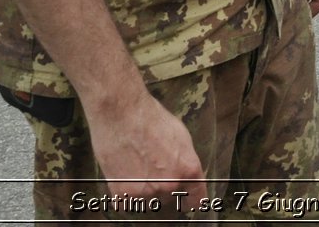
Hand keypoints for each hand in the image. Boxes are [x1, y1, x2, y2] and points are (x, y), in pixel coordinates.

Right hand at [85, 91, 206, 207]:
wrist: (121, 114)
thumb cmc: (153, 119)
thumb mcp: (182, 137)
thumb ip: (186, 162)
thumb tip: (186, 175)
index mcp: (188, 171)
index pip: (197, 200)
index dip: (193, 199)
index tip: (189, 200)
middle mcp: (169, 186)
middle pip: (170, 197)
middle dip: (165, 186)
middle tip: (153, 167)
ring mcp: (145, 192)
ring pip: (148, 200)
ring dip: (144, 189)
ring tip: (136, 165)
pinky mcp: (122, 194)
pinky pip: (127, 203)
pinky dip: (125, 192)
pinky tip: (124, 174)